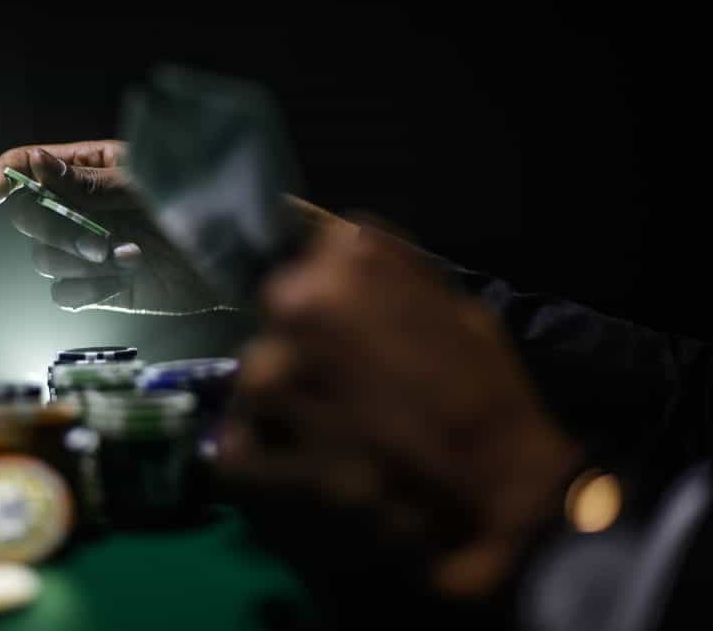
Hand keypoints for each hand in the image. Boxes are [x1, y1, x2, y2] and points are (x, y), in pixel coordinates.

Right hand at [0, 140, 222, 313]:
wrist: (235, 259)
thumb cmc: (199, 206)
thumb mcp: (145, 187)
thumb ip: (89, 182)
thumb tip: (34, 163)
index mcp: (89, 168)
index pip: (27, 165)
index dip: (5, 174)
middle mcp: (81, 208)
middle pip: (26, 217)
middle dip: (54, 231)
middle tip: (97, 241)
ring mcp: (87, 248)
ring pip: (41, 259)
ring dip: (77, 262)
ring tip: (128, 257)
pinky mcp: (98, 287)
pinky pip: (62, 294)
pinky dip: (86, 290)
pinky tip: (121, 280)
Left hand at [218, 223, 581, 597]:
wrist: (499, 481)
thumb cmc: (488, 390)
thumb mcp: (454, 306)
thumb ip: (392, 278)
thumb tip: (350, 265)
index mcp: (351, 260)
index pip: (313, 255)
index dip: (330, 292)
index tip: (349, 322)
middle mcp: (301, 304)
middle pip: (277, 312)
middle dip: (301, 341)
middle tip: (339, 380)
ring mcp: (278, 375)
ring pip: (254, 377)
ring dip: (279, 400)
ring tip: (322, 427)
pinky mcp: (267, 443)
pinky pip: (237, 446)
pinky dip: (254, 459)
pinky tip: (291, 465)